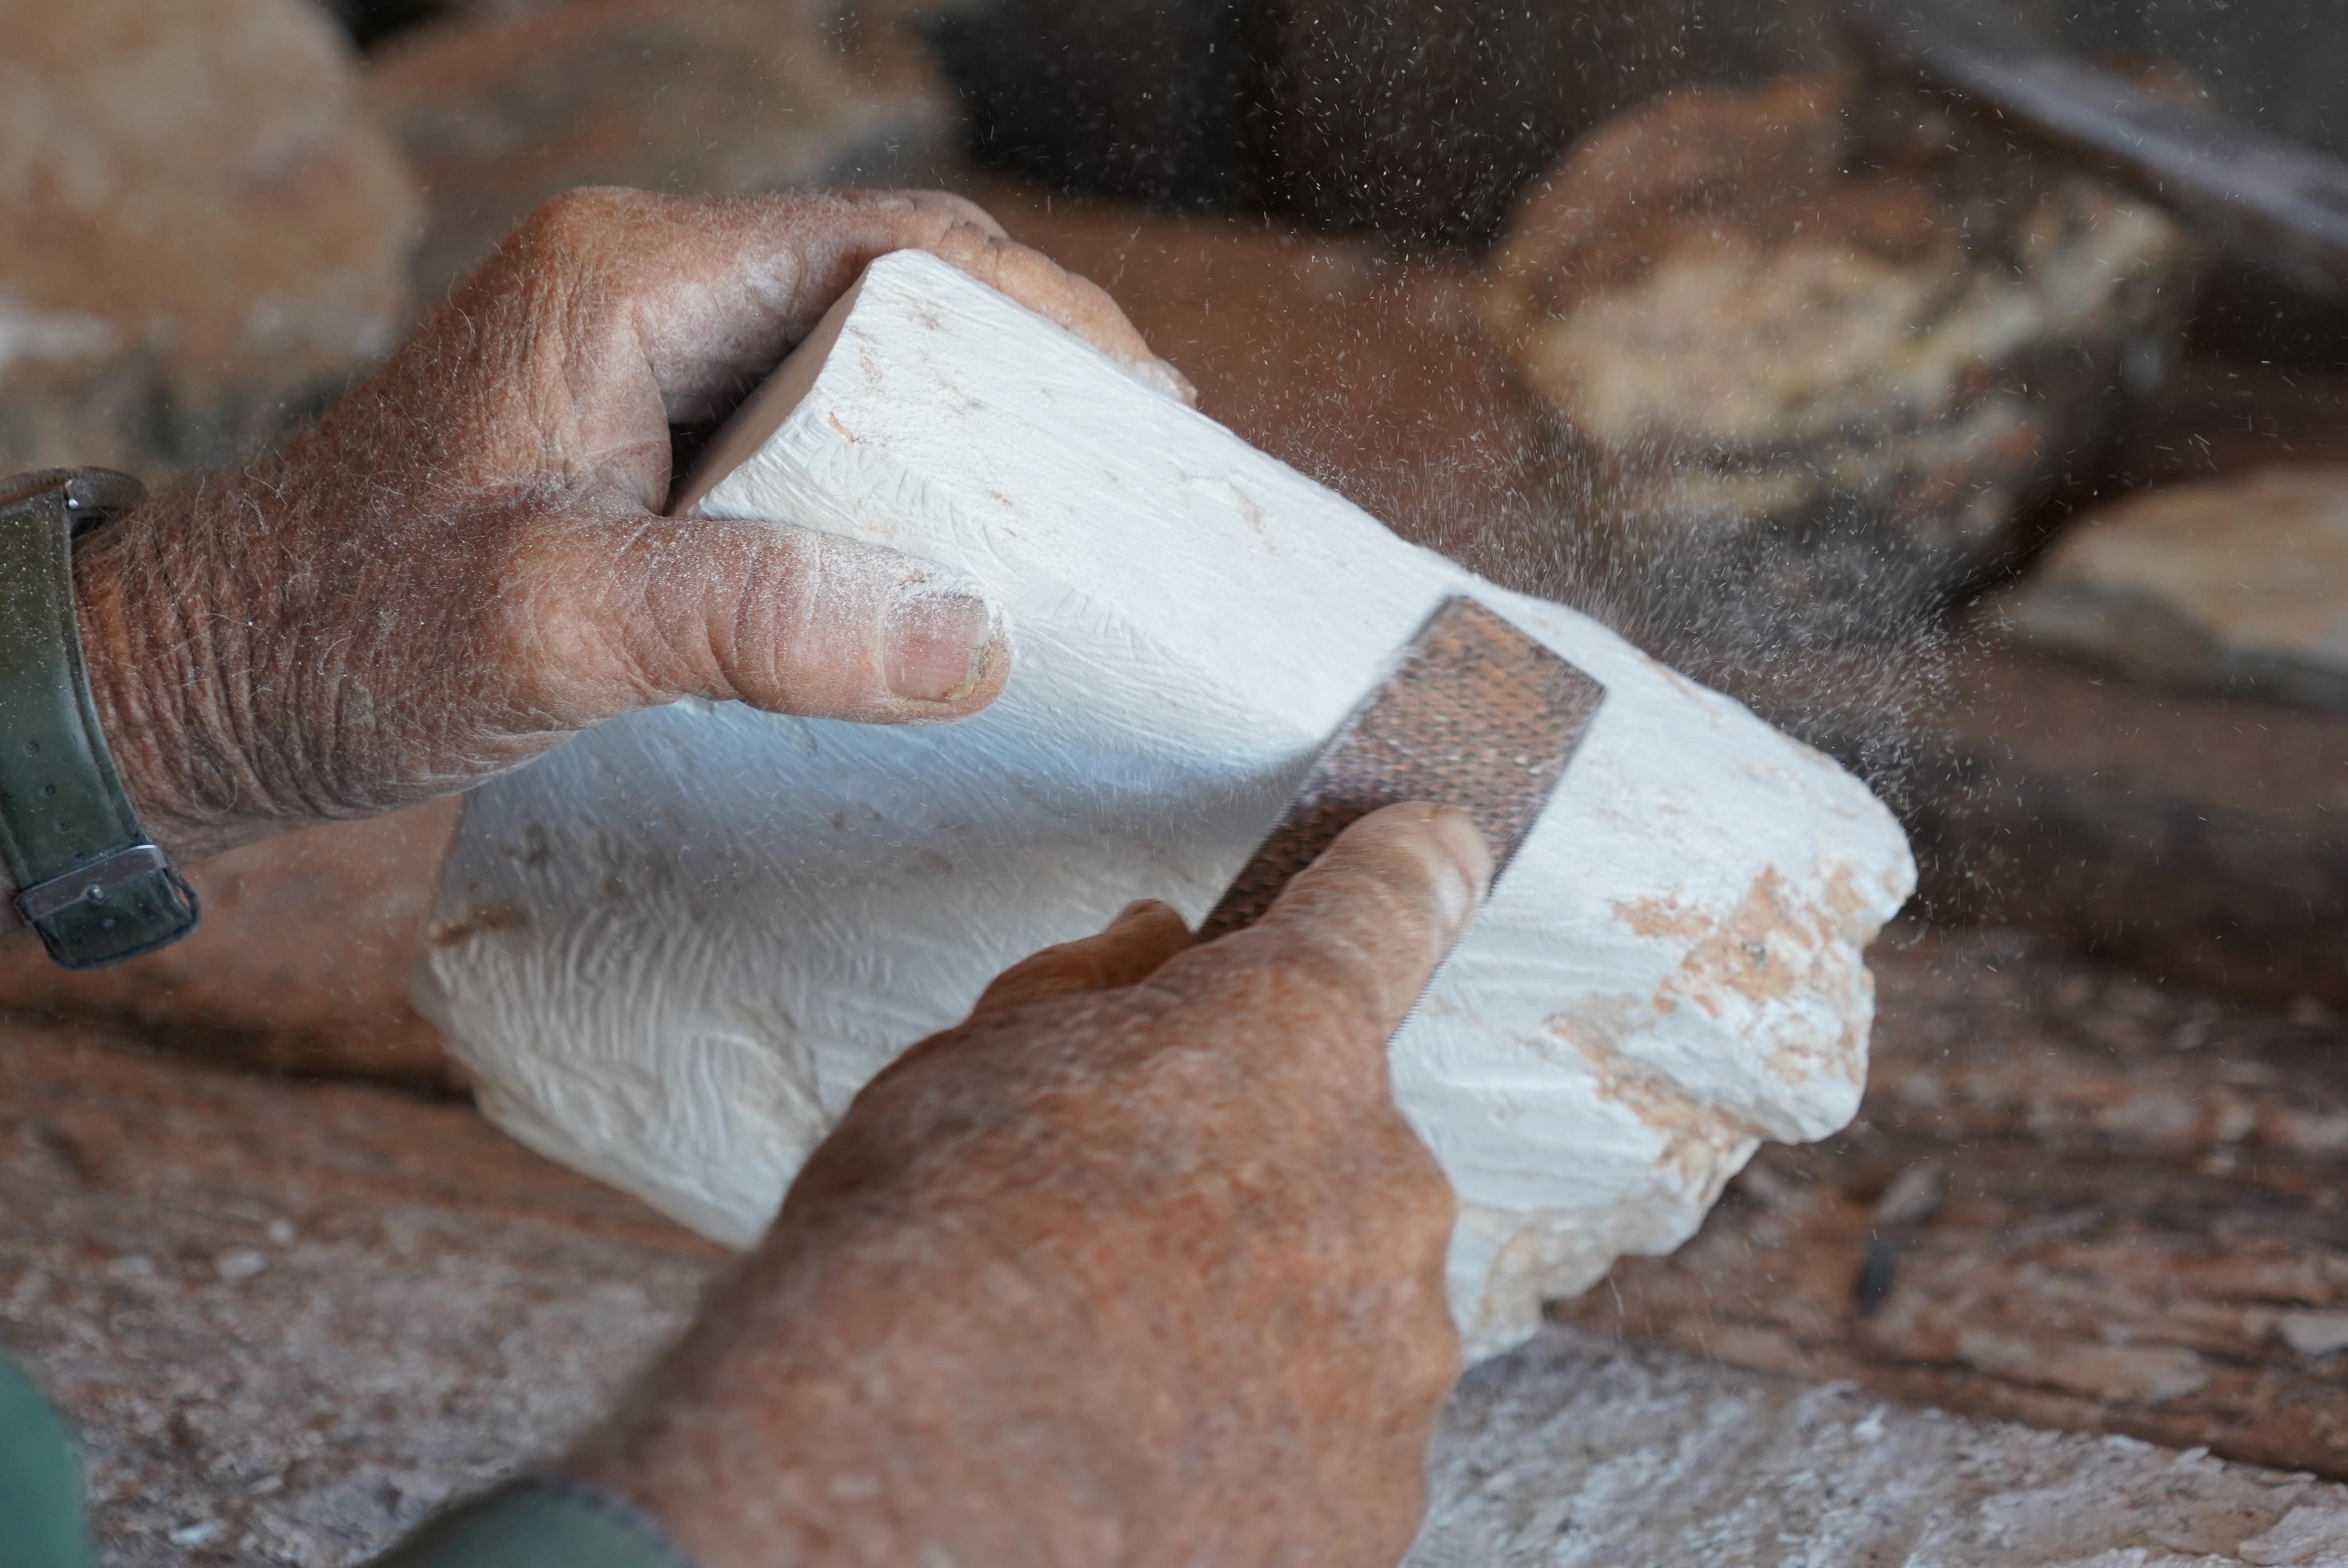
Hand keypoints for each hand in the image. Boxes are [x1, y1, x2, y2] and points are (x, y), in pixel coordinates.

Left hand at [54, 187, 1180, 871]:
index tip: (1151, 411)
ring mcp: (641, 362)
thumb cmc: (350, 638)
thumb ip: (757, 618)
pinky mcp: (636, 439)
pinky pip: (809, 437)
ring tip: (1080, 527)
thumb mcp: (556, 629)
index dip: (1048, 317)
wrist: (207, 684)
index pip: (899, 245)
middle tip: (1143, 479)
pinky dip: (899, 491)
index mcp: (635, 276)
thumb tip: (974, 637)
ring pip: (861, 368)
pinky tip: (952, 570)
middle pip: (899, 296)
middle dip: (1033, 376)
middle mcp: (647, 287)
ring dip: (971, 439)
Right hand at [565, 802, 1488, 1567]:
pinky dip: (1261, 1448)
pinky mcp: (1377, 1498)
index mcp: (1285, 1036)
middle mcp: (1381, 1182)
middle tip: (1115, 1237)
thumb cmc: (908, 1270)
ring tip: (1109, 1376)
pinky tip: (1143, 1465)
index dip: (1407, 868)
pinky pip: (1336, 1443)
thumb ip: (1086, 994)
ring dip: (1264, 1320)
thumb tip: (1159, 949)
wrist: (907, 1507)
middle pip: (1344, 1146)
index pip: (1386, 908)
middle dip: (1257, 1172)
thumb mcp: (954, 1072)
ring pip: (1348, 1305)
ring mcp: (1394, 1356)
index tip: (1441, 845)